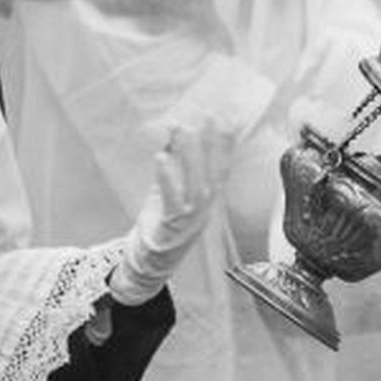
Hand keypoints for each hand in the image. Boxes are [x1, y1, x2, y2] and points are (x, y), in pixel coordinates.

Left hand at [109, 123, 233, 304]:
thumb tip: (174, 133)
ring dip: (189, 155)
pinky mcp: (172, 225)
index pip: (222, 167)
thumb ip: (174, 162)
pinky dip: (167, 178)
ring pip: (195, 183)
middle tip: (208, 117)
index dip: (227, 145)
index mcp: (208, 198)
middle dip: (211, 143)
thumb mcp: (169, 189)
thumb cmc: (163, 224)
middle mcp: (204, 207)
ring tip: (182, 130)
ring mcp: (191, 217)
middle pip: (212, 171)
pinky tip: (162, 157)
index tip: (228, 121)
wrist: (152, 262)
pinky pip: (172, 199)